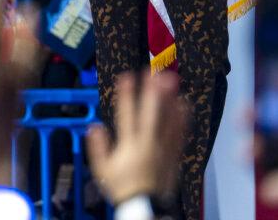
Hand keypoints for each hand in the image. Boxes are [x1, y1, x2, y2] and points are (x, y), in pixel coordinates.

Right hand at [86, 71, 186, 206]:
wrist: (146, 208)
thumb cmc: (124, 188)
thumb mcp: (103, 169)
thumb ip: (98, 147)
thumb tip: (94, 127)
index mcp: (129, 146)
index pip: (126, 115)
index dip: (126, 95)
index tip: (126, 76)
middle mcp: (148, 144)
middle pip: (151, 113)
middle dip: (152, 91)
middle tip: (155, 72)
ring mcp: (163, 148)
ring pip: (167, 120)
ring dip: (169, 99)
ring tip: (171, 80)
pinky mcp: (174, 154)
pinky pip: (180, 133)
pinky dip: (182, 118)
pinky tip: (184, 104)